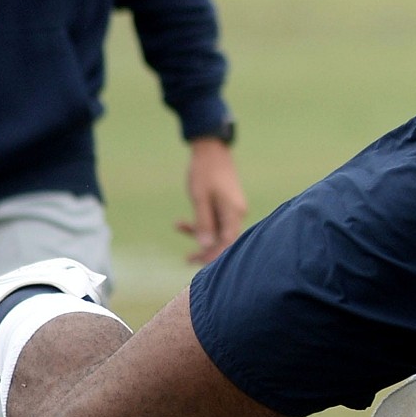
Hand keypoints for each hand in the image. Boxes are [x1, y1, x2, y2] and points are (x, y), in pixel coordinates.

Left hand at [178, 137, 246, 262]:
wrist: (211, 150)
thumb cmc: (205, 172)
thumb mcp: (199, 198)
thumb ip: (203, 222)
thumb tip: (204, 246)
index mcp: (233, 212)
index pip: (227, 242)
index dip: (214, 256)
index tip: (199, 266)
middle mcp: (236, 213)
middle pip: (224, 240)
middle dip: (206, 251)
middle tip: (187, 260)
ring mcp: (232, 209)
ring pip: (218, 231)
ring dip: (199, 235)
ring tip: (178, 233)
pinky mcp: (226, 205)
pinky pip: (216, 221)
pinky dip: (201, 224)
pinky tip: (180, 223)